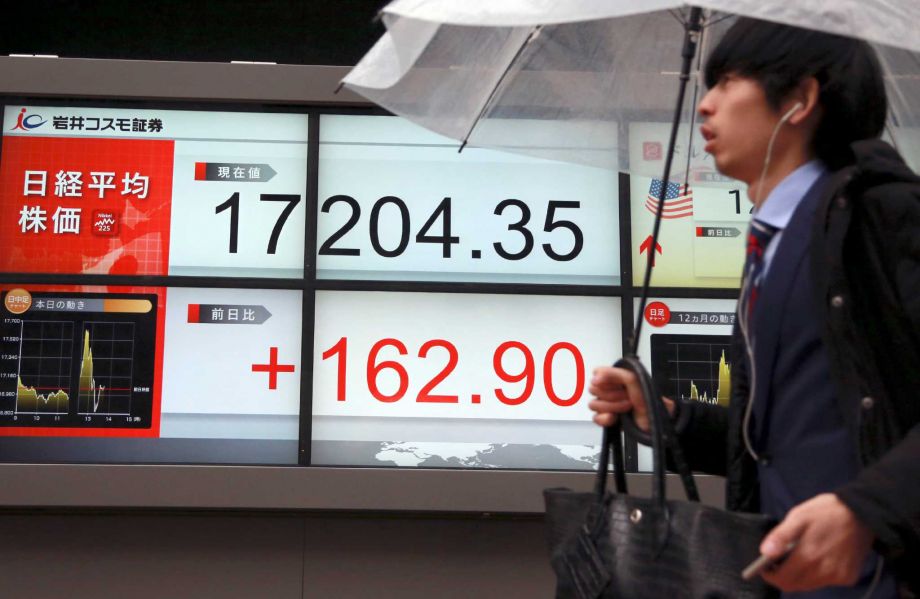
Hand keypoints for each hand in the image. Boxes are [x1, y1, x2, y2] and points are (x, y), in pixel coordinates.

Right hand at [588, 366, 671, 431]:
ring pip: (593, 404)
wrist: (656, 425)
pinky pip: (595, 418)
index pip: (597, 373)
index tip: (615, 384)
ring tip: (626, 408)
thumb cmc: (651, 404)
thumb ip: (616, 374)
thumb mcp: (636, 381)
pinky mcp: (607, 420)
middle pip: (593, 389)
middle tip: (627, 396)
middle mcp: (611, 391)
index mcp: (617, 379)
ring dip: (611, 406)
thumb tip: (596, 376)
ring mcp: (608, 406)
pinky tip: (615, 418)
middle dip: (611, 394)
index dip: (603, 379)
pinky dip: (605, 419)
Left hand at [759, 493, 873, 591]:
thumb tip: (765, 552)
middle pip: (795, 586)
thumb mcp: (799, 516)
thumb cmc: (826, 512)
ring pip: (810, 585)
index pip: (782, 579)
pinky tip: (819, 558)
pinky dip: (818, 574)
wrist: (863, 512)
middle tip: (780, 562)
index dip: (770, 575)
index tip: (765, 567)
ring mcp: (838, 576)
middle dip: (783, 576)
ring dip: (800, 576)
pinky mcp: (849, 577)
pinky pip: (826, 582)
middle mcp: (824, 571)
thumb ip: (780, 536)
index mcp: (808, 555)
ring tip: (799, 558)